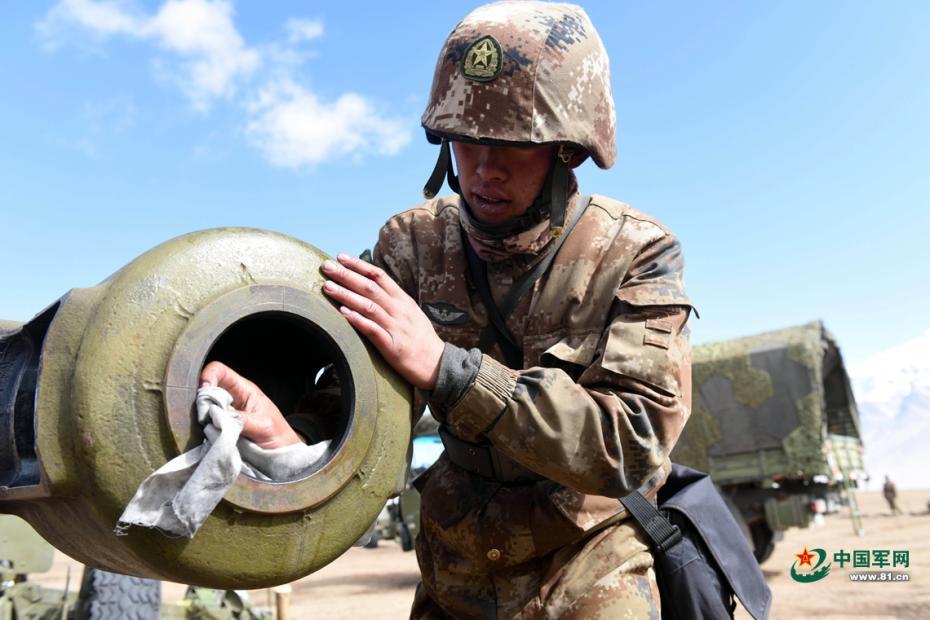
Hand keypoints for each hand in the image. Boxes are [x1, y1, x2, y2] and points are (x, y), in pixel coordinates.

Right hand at [200, 361, 303, 448]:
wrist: (282, 453)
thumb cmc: (278, 434)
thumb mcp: (263, 425)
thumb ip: (241, 420)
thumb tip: (218, 417)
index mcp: (243, 390)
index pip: (221, 371)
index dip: (209, 375)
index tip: (204, 390)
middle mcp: (231, 399)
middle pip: (207, 390)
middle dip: (202, 400)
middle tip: (205, 415)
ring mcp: (224, 414)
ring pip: (204, 408)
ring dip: (203, 417)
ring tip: (210, 428)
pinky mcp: (220, 429)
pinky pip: (206, 425)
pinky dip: (204, 430)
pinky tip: (211, 437)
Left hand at [321, 254, 443, 389]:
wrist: (438, 364)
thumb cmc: (420, 338)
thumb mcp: (410, 313)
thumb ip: (393, 300)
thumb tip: (372, 286)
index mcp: (403, 300)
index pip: (379, 276)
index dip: (359, 265)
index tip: (341, 257)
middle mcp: (399, 310)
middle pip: (370, 287)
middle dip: (346, 275)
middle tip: (326, 266)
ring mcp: (396, 327)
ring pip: (368, 306)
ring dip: (346, 295)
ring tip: (328, 287)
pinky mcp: (392, 346)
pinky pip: (373, 330)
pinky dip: (357, 320)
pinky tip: (343, 313)